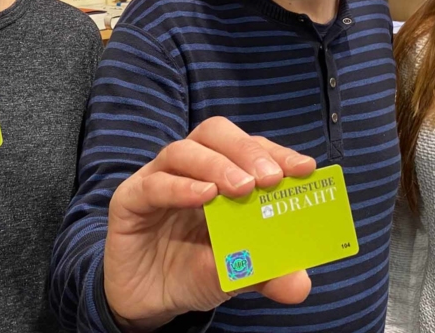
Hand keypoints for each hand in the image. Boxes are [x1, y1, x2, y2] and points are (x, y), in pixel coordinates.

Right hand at [103, 116, 316, 330]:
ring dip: (216, 165)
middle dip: (246, 151)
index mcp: (220, 174)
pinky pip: (154, 185)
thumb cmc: (195, 272)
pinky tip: (203, 196)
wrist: (148, 301)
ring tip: (242, 188)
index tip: (304, 168)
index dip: (277, 153)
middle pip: (215, 133)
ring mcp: (157, 179)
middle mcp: (189, 168)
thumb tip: (301, 284)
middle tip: (270, 177)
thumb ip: (267, 272)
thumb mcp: (237, 274)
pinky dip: (180, 187)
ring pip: (184, 151)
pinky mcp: (130, 200)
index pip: (250, 148)